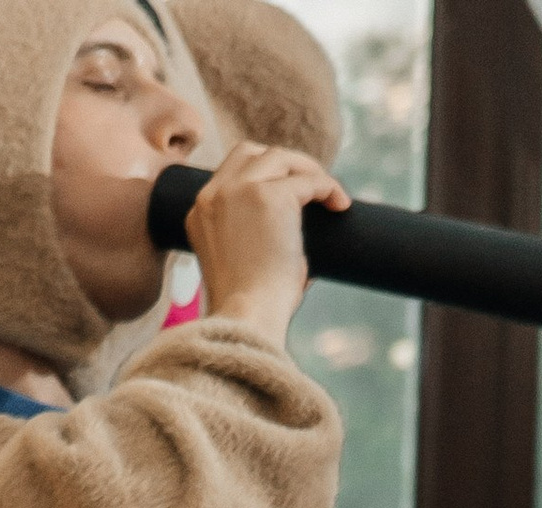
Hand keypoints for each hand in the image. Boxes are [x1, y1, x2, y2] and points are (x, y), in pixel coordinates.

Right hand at [182, 139, 347, 343]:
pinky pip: (307, 180)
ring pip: (279, 157)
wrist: (247, 320)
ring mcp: (240, 190)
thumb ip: (254, 238)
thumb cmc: (250, 310)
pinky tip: (340, 205)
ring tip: (330, 196)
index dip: (261, 176)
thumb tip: (296, 235)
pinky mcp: (270, 196)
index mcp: (201, 212)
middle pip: (250, 152)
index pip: (230, 173)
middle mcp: (214, 195)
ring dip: (307, 170)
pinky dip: (328, 187)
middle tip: (312, 186)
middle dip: (284, 163)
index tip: (287, 192)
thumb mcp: (240, 264)